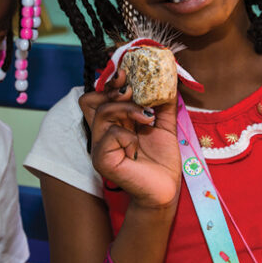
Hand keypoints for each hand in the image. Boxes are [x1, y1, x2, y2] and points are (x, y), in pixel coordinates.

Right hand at [79, 69, 181, 209]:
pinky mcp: (102, 160)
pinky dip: (128, 136)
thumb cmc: (161, 160)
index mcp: (113, 122)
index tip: (126, 73)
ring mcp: (100, 146)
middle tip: (132, 91)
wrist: (165, 189)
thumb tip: (168, 76)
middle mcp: (102, 132)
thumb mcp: (164, 124)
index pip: (98, 95)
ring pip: (103, 113)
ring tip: (146, 119)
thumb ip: (163, 101)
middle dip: (115, 90)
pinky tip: (137, 147)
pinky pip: (110, 135)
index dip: (109, 82)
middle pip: (93, 99)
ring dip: (127, 109)